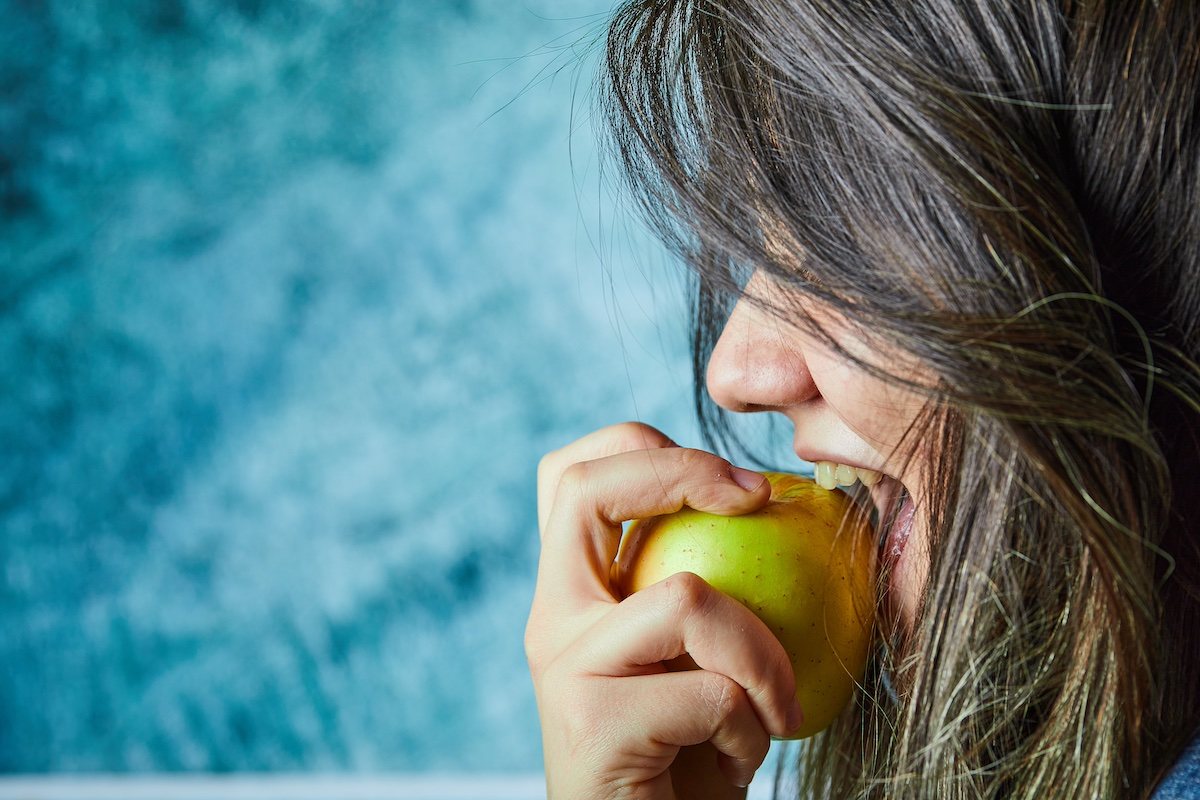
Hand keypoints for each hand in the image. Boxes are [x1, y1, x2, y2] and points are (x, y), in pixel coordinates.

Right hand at [526, 422, 802, 798]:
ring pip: (687, 596)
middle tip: (757, 501)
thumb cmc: (688, 759)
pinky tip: (737, 761)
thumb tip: (782, 508)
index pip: (572, 475)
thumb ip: (703, 594)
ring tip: (771, 710)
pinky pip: (714, 693)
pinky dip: (753, 729)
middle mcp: (550, 617)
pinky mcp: (589, 721)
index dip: (645, 447)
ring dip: (762, 657)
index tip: (736, 484)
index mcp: (570, 592)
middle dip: (685, 470)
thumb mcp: (694, 661)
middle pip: (586, 487)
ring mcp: (563, 664)